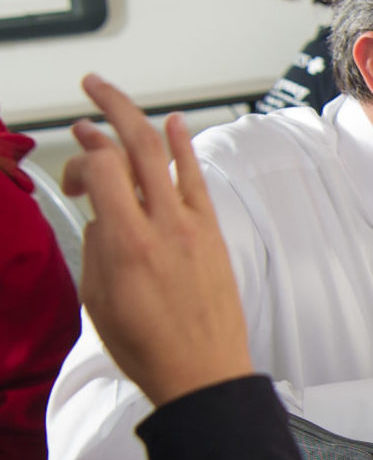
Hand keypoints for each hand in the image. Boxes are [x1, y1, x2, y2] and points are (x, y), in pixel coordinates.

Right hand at [60, 74, 251, 407]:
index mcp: (127, 243)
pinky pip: (197, 179)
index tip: (72, 174)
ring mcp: (193, 225)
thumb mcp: (97, 298)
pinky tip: (174, 123)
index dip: (80, 157)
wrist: (202, 371)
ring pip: (166, 156)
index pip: (102, 167)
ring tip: (114, 98)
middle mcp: (163, 226)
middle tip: (90, 88)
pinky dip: (184, 147)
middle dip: (110, 107)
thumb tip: (100, 211)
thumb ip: (96, 245)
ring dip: (140, 120)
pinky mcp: (212, 232)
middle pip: (136, 146)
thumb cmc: (147, 345)